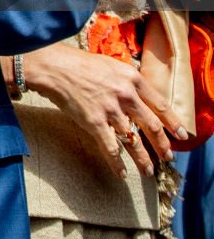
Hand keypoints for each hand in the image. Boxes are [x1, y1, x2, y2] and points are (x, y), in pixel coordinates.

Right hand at [21, 43, 187, 177]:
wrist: (56, 68)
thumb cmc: (80, 64)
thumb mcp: (112, 66)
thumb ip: (128, 81)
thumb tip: (140, 98)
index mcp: (132, 79)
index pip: (160, 104)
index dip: (172, 122)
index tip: (181, 135)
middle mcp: (126, 95)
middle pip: (152, 125)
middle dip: (162, 145)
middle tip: (168, 156)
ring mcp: (111, 110)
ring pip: (134, 141)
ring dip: (143, 159)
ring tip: (148, 171)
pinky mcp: (95, 123)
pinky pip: (111, 149)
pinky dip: (117, 164)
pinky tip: (122, 173)